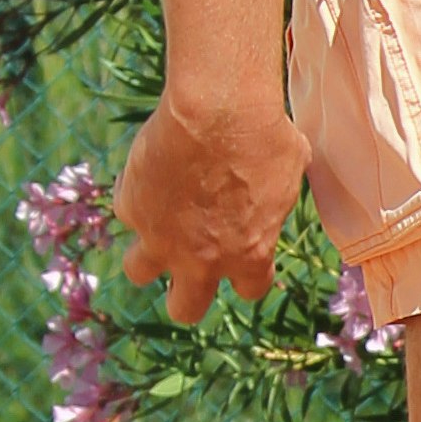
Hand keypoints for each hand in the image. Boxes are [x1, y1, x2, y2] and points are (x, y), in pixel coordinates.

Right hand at [113, 93, 309, 324]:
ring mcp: (161, 239)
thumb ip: (274, 199)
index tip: (243, 255)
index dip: (247, 275)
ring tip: (162, 222)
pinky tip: (154, 168)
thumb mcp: (291, 172)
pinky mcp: (132, 210)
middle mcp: (201, 259)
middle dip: (185, 295)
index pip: (250, 290)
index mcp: (249, 255)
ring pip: (139, 272)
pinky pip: (129, 210)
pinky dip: (137, 195)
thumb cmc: (266, 137)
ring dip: (148, 252)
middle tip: (189, 267)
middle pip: (185, 308)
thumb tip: (273, 190)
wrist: (218, 113)